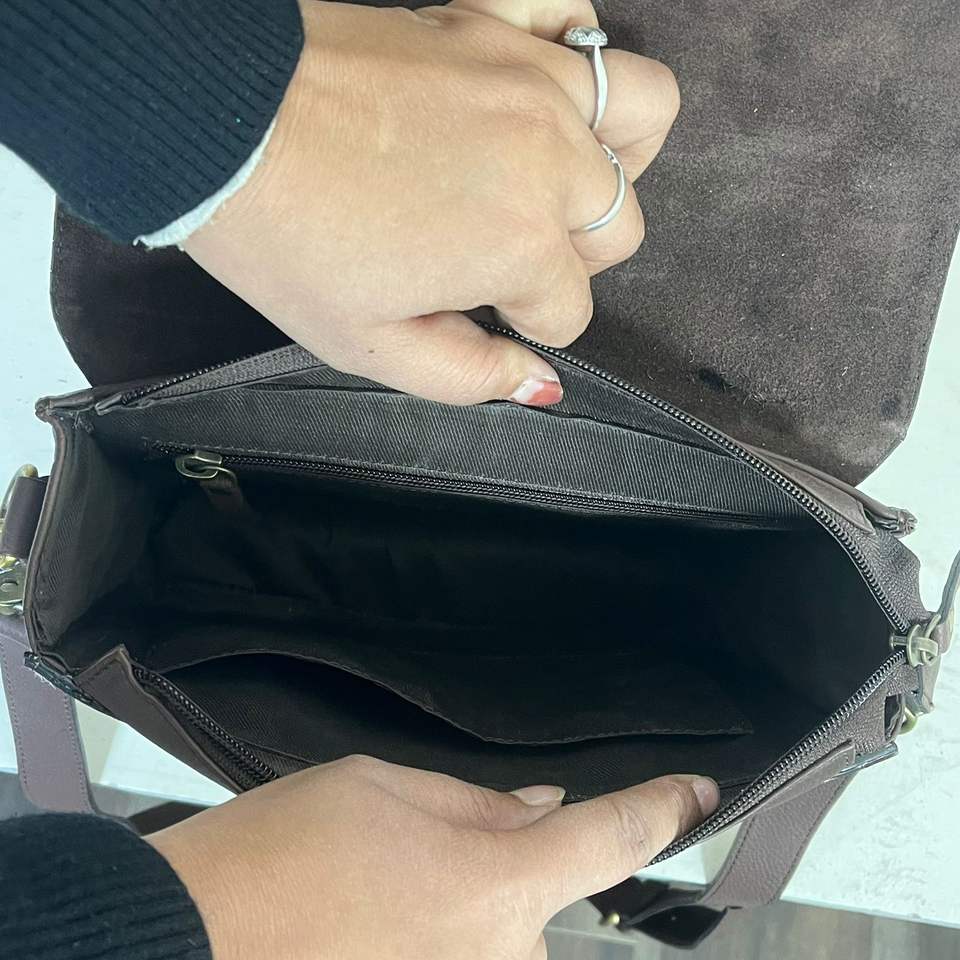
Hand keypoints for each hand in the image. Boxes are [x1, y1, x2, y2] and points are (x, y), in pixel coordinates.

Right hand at [148, 755, 716, 959]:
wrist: (192, 936)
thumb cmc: (282, 850)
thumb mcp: (381, 786)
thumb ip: (474, 804)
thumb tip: (538, 811)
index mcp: (496, 882)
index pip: (613, 837)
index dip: (663, 808)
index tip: (698, 793)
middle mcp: (501, 956)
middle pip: (544, 889)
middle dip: (508, 856)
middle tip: (416, 839)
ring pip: (504, 929)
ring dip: (468, 897)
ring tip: (377, 883)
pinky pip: (472, 956)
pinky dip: (447, 928)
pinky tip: (380, 911)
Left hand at [183, 0, 678, 405]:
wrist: (220, 125)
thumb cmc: (287, 240)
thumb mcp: (372, 345)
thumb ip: (470, 376)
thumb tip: (539, 384)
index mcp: (519, 244)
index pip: (570, 308)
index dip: (528, 322)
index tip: (483, 309)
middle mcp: (546, 157)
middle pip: (619, 224)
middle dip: (573, 256)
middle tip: (505, 256)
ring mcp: (524, 78)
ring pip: (642, 112)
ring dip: (615, 156)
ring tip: (555, 177)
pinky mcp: (490, 20)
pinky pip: (575, 15)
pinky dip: (573, 50)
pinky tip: (533, 91)